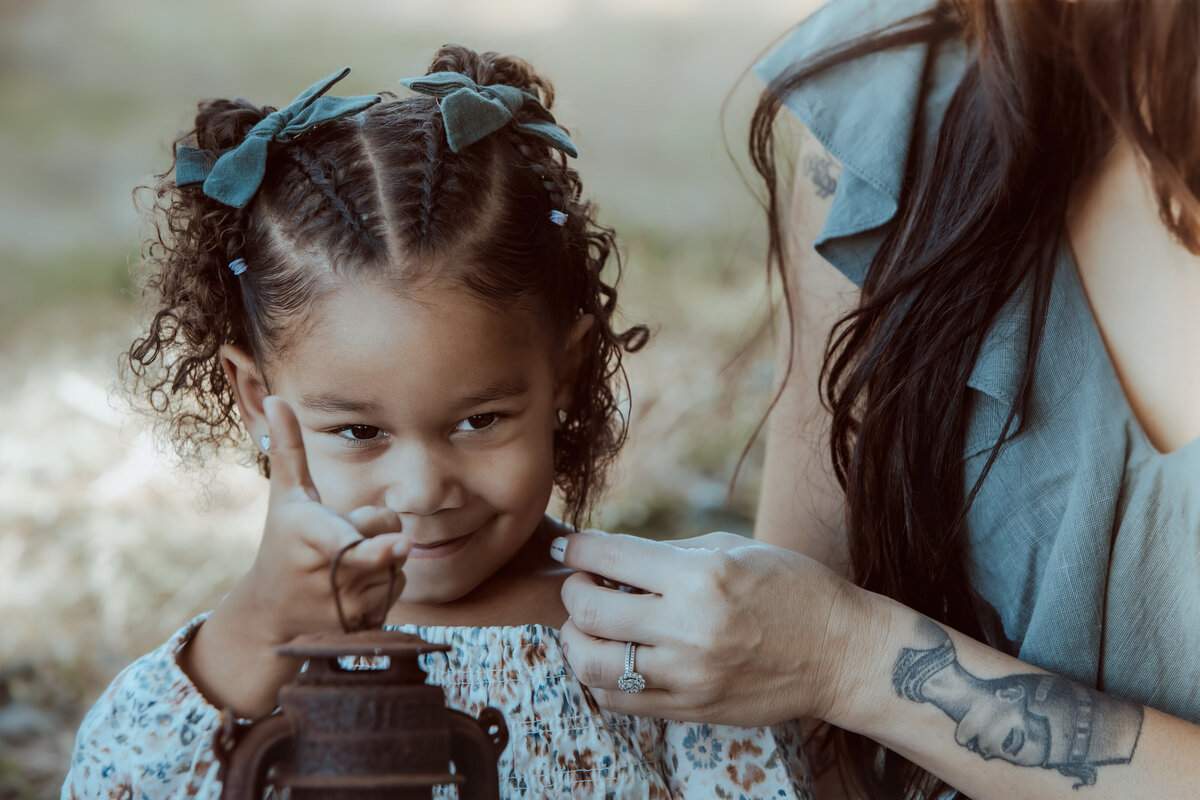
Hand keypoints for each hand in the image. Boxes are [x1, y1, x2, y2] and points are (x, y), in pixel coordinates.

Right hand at [233, 396, 409, 643]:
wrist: (271, 611)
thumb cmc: (282, 541)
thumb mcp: (285, 495)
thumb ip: (288, 448)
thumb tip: (278, 396)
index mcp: (307, 535)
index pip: (345, 538)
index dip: (371, 545)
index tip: (397, 545)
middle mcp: (326, 573)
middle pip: (385, 534)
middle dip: (373, 529)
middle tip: (340, 535)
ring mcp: (345, 602)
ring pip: (396, 562)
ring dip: (380, 557)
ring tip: (343, 562)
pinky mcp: (361, 621)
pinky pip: (398, 586)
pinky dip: (384, 581)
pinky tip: (356, 583)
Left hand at [556, 531, 881, 727]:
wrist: (841, 654)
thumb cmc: (792, 589)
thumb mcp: (734, 548)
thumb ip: (669, 552)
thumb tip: (612, 556)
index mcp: (701, 575)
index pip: (609, 557)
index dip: (577, 548)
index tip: (572, 547)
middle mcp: (689, 626)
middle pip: (588, 609)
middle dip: (572, 590)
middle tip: (581, 583)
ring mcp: (689, 675)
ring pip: (591, 663)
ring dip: (575, 638)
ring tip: (588, 625)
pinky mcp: (692, 709)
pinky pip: (619, 700)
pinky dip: (600, 676)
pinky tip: (612, 657)